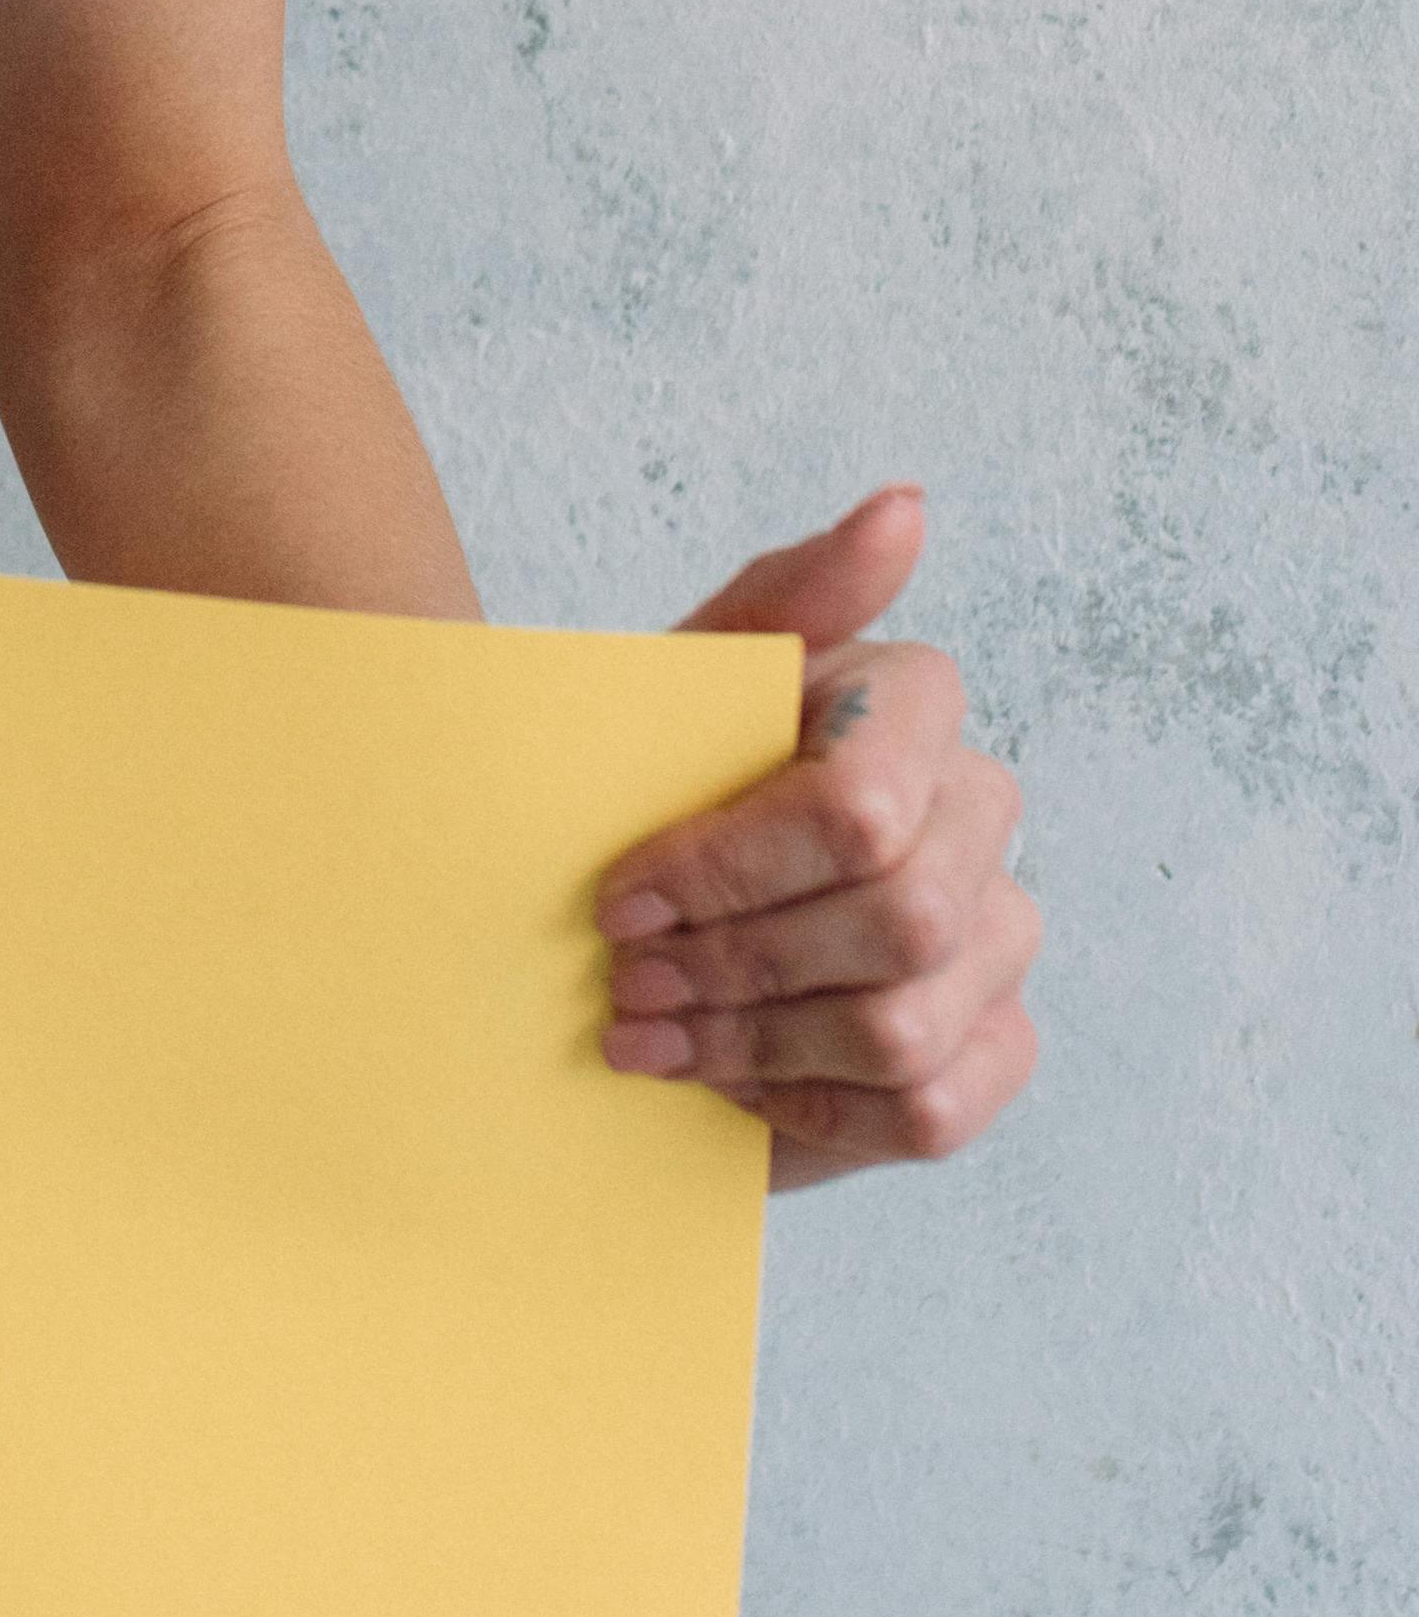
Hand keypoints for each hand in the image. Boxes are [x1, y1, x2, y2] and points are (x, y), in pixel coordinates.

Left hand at [599, 487, 1039, 1188]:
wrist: (622, 915)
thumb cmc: (651, 786)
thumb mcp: (674, 686)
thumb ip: (783, 597)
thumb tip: (904, 506)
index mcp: (912, 705)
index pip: (862, 806)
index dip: (730, 866)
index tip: (618, 893)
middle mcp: (980, 811)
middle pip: (896, 920)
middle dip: (736, 962)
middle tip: (622, 980)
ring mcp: (998, 935)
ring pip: (906, 1022)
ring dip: (753, 1042)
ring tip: (649, 1036)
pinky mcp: (992, 1047)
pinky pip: (934, 1108)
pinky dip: (810, 1110)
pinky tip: (733, 1084)